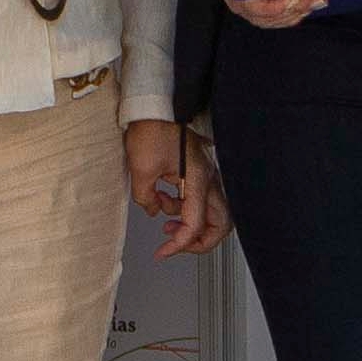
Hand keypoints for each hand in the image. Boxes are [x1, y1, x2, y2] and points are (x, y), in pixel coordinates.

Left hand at [125, 120, 226, 256]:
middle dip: (200, 240)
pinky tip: (165, 201)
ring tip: (166, 221)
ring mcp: (206, 175)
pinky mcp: (198, 171)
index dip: (179, 245)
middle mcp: (208, 179)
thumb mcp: (141, 170)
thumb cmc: (152, 130)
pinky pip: (198, 198)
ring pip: (211, 213)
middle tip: (178, 245)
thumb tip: (152, 210)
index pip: (195, 225)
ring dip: (189, 223)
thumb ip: (146, 198)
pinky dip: (183, 208)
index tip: (163, 252)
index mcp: (198, 180)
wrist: (155, 108)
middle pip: (220, 223)